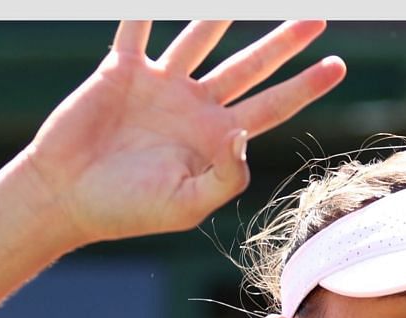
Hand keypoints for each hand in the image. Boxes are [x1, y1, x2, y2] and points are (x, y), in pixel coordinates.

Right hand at [20, 20, 344, 247]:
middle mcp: (196, 105)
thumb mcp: (188, 204)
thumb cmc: (130, 210)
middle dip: (282, 41)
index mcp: (218, 138)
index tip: (337, 65)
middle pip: (250, 65)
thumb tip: (243, 133)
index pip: (273, 105)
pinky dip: (145, 10)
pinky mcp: (121, 71)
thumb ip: (226, 175)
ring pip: (200, 38)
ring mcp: (161, 85)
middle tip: (317, 18)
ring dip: (220, 14)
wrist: (68, 199)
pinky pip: (137, 30)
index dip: (305, 86)